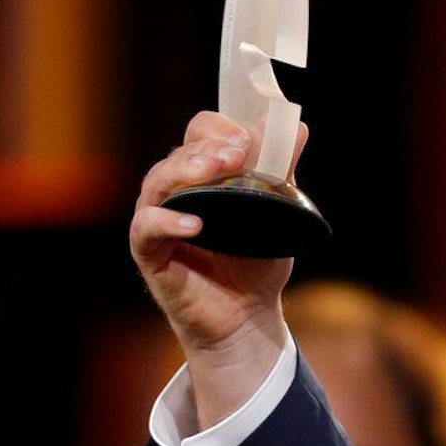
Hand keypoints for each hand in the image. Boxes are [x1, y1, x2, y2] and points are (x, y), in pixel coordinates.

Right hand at [129, 111, 302, 426]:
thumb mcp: (278, 213)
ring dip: (184, 172)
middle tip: (236, 152)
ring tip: (212, 170)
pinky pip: (148, 229)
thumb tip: (298, 128)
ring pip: (158, 182)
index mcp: (204, 174)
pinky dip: (167, 221)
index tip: (250, 138)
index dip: (222, 129)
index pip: (201, 133)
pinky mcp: (150, 252)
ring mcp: (158, 219)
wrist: (249, 317)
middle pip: (180, 152)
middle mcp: (176, 190)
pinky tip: (194, 223)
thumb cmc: (257, 261)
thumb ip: (281, 172)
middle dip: (208, 146)